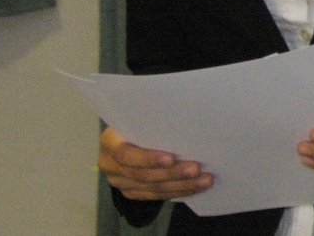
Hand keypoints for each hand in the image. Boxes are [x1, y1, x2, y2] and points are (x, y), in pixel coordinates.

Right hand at [97, 125, 212, 200]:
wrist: (126, 134)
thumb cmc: (139, 120)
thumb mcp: (139, 116)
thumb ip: (153, 120)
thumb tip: (186, 118)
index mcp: (109, 142)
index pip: (125, 154)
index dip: (148, 159)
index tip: (171, 158)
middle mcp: (110, 165)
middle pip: (142, 175)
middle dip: (172, 173)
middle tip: (196, 169)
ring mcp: (120, 182)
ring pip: (152, 188)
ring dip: (181, 185)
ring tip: (204, 179)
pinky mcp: (132, 192)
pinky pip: (156, 196)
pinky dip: (178, 191)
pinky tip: (195, 187)